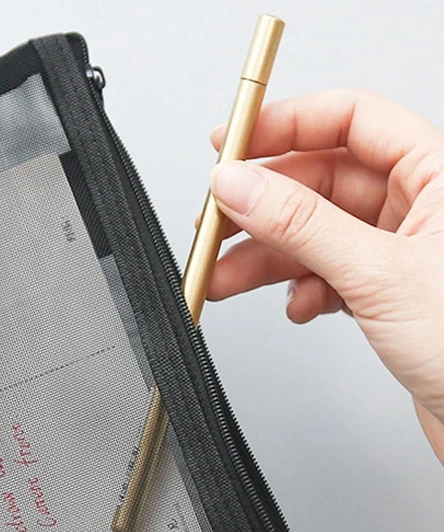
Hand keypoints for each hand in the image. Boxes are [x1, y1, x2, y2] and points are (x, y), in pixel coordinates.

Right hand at [206, 89, 443, 462]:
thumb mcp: (379, 273)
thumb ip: (302, 226)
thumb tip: (241, 186)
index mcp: (438, 174)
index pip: (351, 120)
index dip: (286, 126)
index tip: (231, 147)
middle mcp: (419, 205)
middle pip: (319, 181)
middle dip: (261, 207)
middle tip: (216, 224)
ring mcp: (398, 250)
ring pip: (314, 233)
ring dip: (265, 256)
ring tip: (226, 277)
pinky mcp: (383, 292)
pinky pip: (324, 273)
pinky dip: (299, 288)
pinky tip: (296, 305)